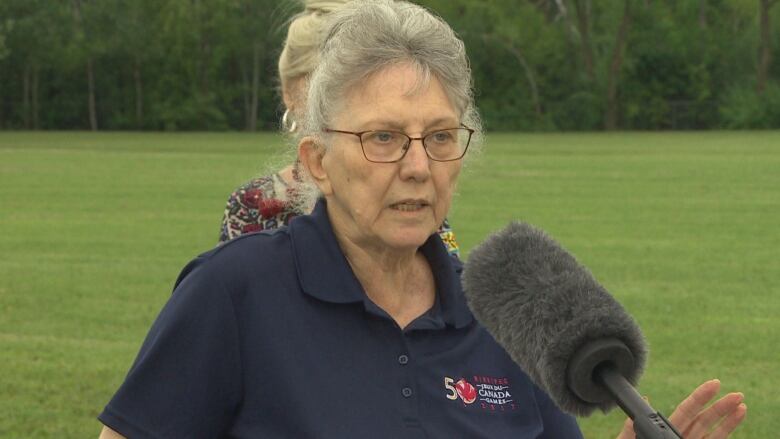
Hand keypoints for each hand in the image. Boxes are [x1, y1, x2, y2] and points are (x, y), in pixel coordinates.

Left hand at [616, 379, 745, 438]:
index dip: (700, 397)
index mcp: (664, 431)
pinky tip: (737, 422)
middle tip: (736, 393)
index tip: (714, 384)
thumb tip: (645, 399)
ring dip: (729, 420)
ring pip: (714, 433)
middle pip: (705, 419)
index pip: (686, 410)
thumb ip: (633, 425)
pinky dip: (727, 433)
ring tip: (741, 406)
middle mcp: (682, 438)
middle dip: (721, 406)